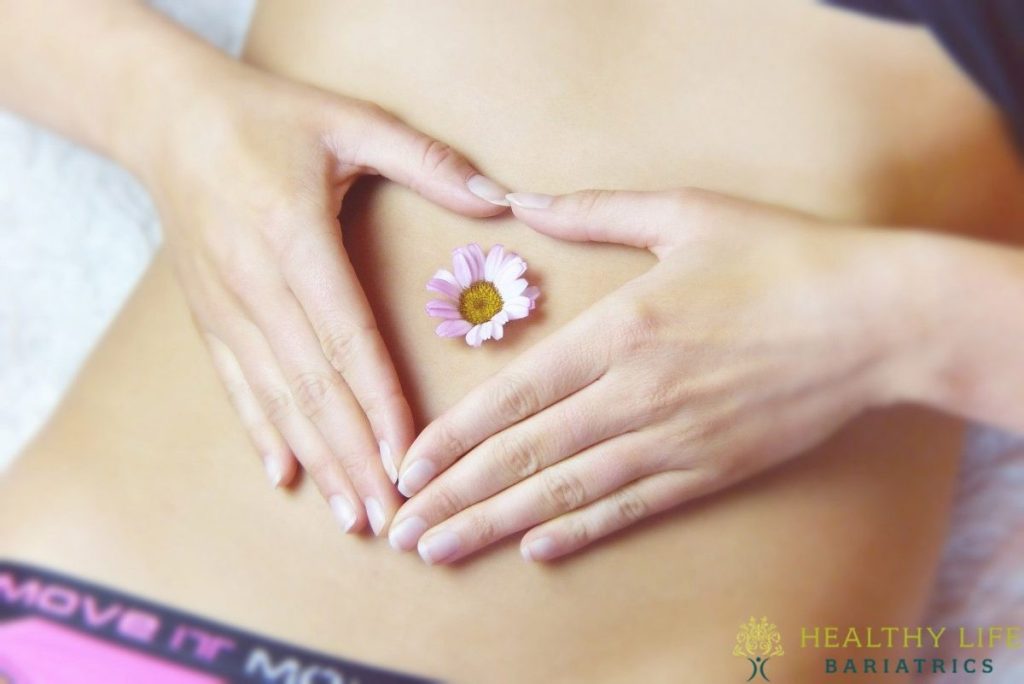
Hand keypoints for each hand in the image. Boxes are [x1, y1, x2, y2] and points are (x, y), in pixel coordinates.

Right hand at [147, 61, 509, 534]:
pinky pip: (237, 385)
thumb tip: (500, 200)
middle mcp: (255, 282)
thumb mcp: (350, 121)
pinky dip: (262, 433)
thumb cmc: (268, 117)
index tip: (409, 459)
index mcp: (294, 237)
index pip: (347, 338)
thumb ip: (427, 162)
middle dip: (356, 456)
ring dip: (317, 459)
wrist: (167, 118)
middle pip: (313, 385)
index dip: (381, 404)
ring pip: (277, 397)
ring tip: (352, 512)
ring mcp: (224, 306)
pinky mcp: (207, 316)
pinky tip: (285, 475)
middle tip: (392, 515)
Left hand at [388, 188, 924, 561]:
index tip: (408, 466)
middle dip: (456, 497)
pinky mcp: (710, 470)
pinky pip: (632, 508)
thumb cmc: (779, 256)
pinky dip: (580, 531)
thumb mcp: (684, 213)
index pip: (515, 396)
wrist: (872, 319)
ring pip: (568, 493)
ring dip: (498, 525)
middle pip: (526, 455)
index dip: (454, 437)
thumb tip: (523, 199)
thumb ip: (595, 209)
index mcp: (621, 329)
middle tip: (401, 530)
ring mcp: (674, 440)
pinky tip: (536, 549)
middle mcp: (636, 394)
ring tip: (442, 549)